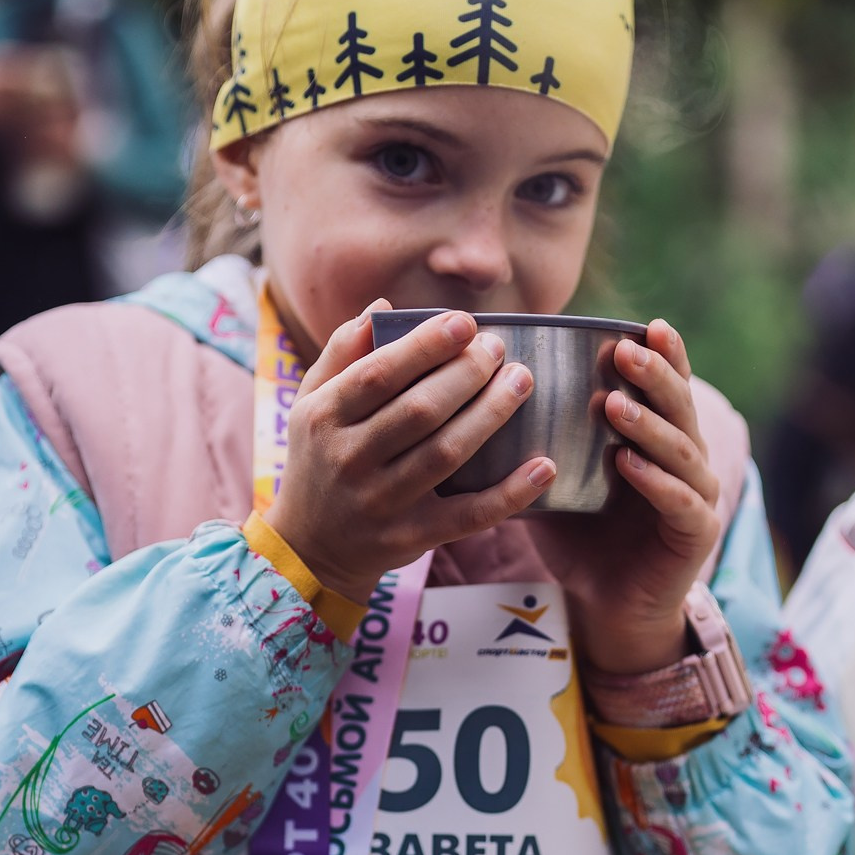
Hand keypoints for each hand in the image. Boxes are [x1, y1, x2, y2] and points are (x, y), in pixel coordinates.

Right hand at [265, 309, 553, 605]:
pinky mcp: (411, 537)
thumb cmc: (319, 460)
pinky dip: (510, 493)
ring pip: (446, 453)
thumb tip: (381, 307)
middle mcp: (349, 459)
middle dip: (466, 373)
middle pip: (419, 410)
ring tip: (521, 381)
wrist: (311, 547)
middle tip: (498, 349)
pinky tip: (543, 466)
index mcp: (324, 418)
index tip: (465, 322)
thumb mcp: (312, 405)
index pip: (378, 374)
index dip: (425, 345)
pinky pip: (468, 516)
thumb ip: (341, 355)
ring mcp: (381, 502)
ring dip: (491, 413)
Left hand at [533, 319, 721, 674]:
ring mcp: (697, 495)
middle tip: (625, 351)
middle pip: (678, 407)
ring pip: (680, 450)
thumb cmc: (581, 538)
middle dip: (654, 376)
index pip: (665, 387)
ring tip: (615, 406)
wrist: (608, 605)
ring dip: (648, 425)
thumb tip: (477, 400)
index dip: (661, 355)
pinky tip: (629, 465)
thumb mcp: (555, 481)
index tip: (640, 325)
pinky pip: (679, 501)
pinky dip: (655, 481)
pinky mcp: (696, 533)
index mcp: (658, 438)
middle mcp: (686, 459)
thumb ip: (537, 442)